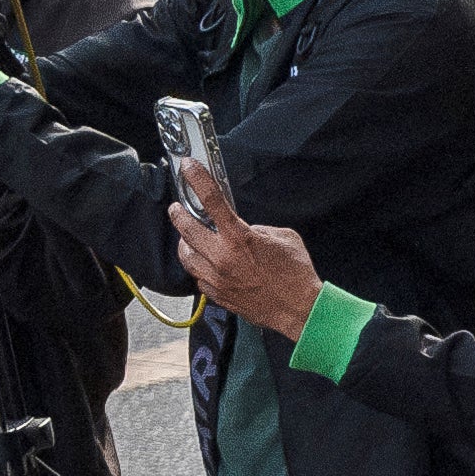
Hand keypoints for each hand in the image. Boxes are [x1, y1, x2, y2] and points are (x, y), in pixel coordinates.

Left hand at [169, 158, 322, 341]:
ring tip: (191, 236)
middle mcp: (222, 257)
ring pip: (186, 256)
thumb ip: (258, 229)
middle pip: (186, 230)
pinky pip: (197, 275)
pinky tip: (207, 261)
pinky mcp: (215, 293)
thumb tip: (242, 229)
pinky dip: (199, 265)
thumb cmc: (296, 272)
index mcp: (240, 238)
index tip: (188, 166)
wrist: (298, 308)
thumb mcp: (284, 237)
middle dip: (178, 215)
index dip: (197, 180)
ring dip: (185, 243)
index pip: (213, 201)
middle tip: (176, 208)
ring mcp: (215, 278)